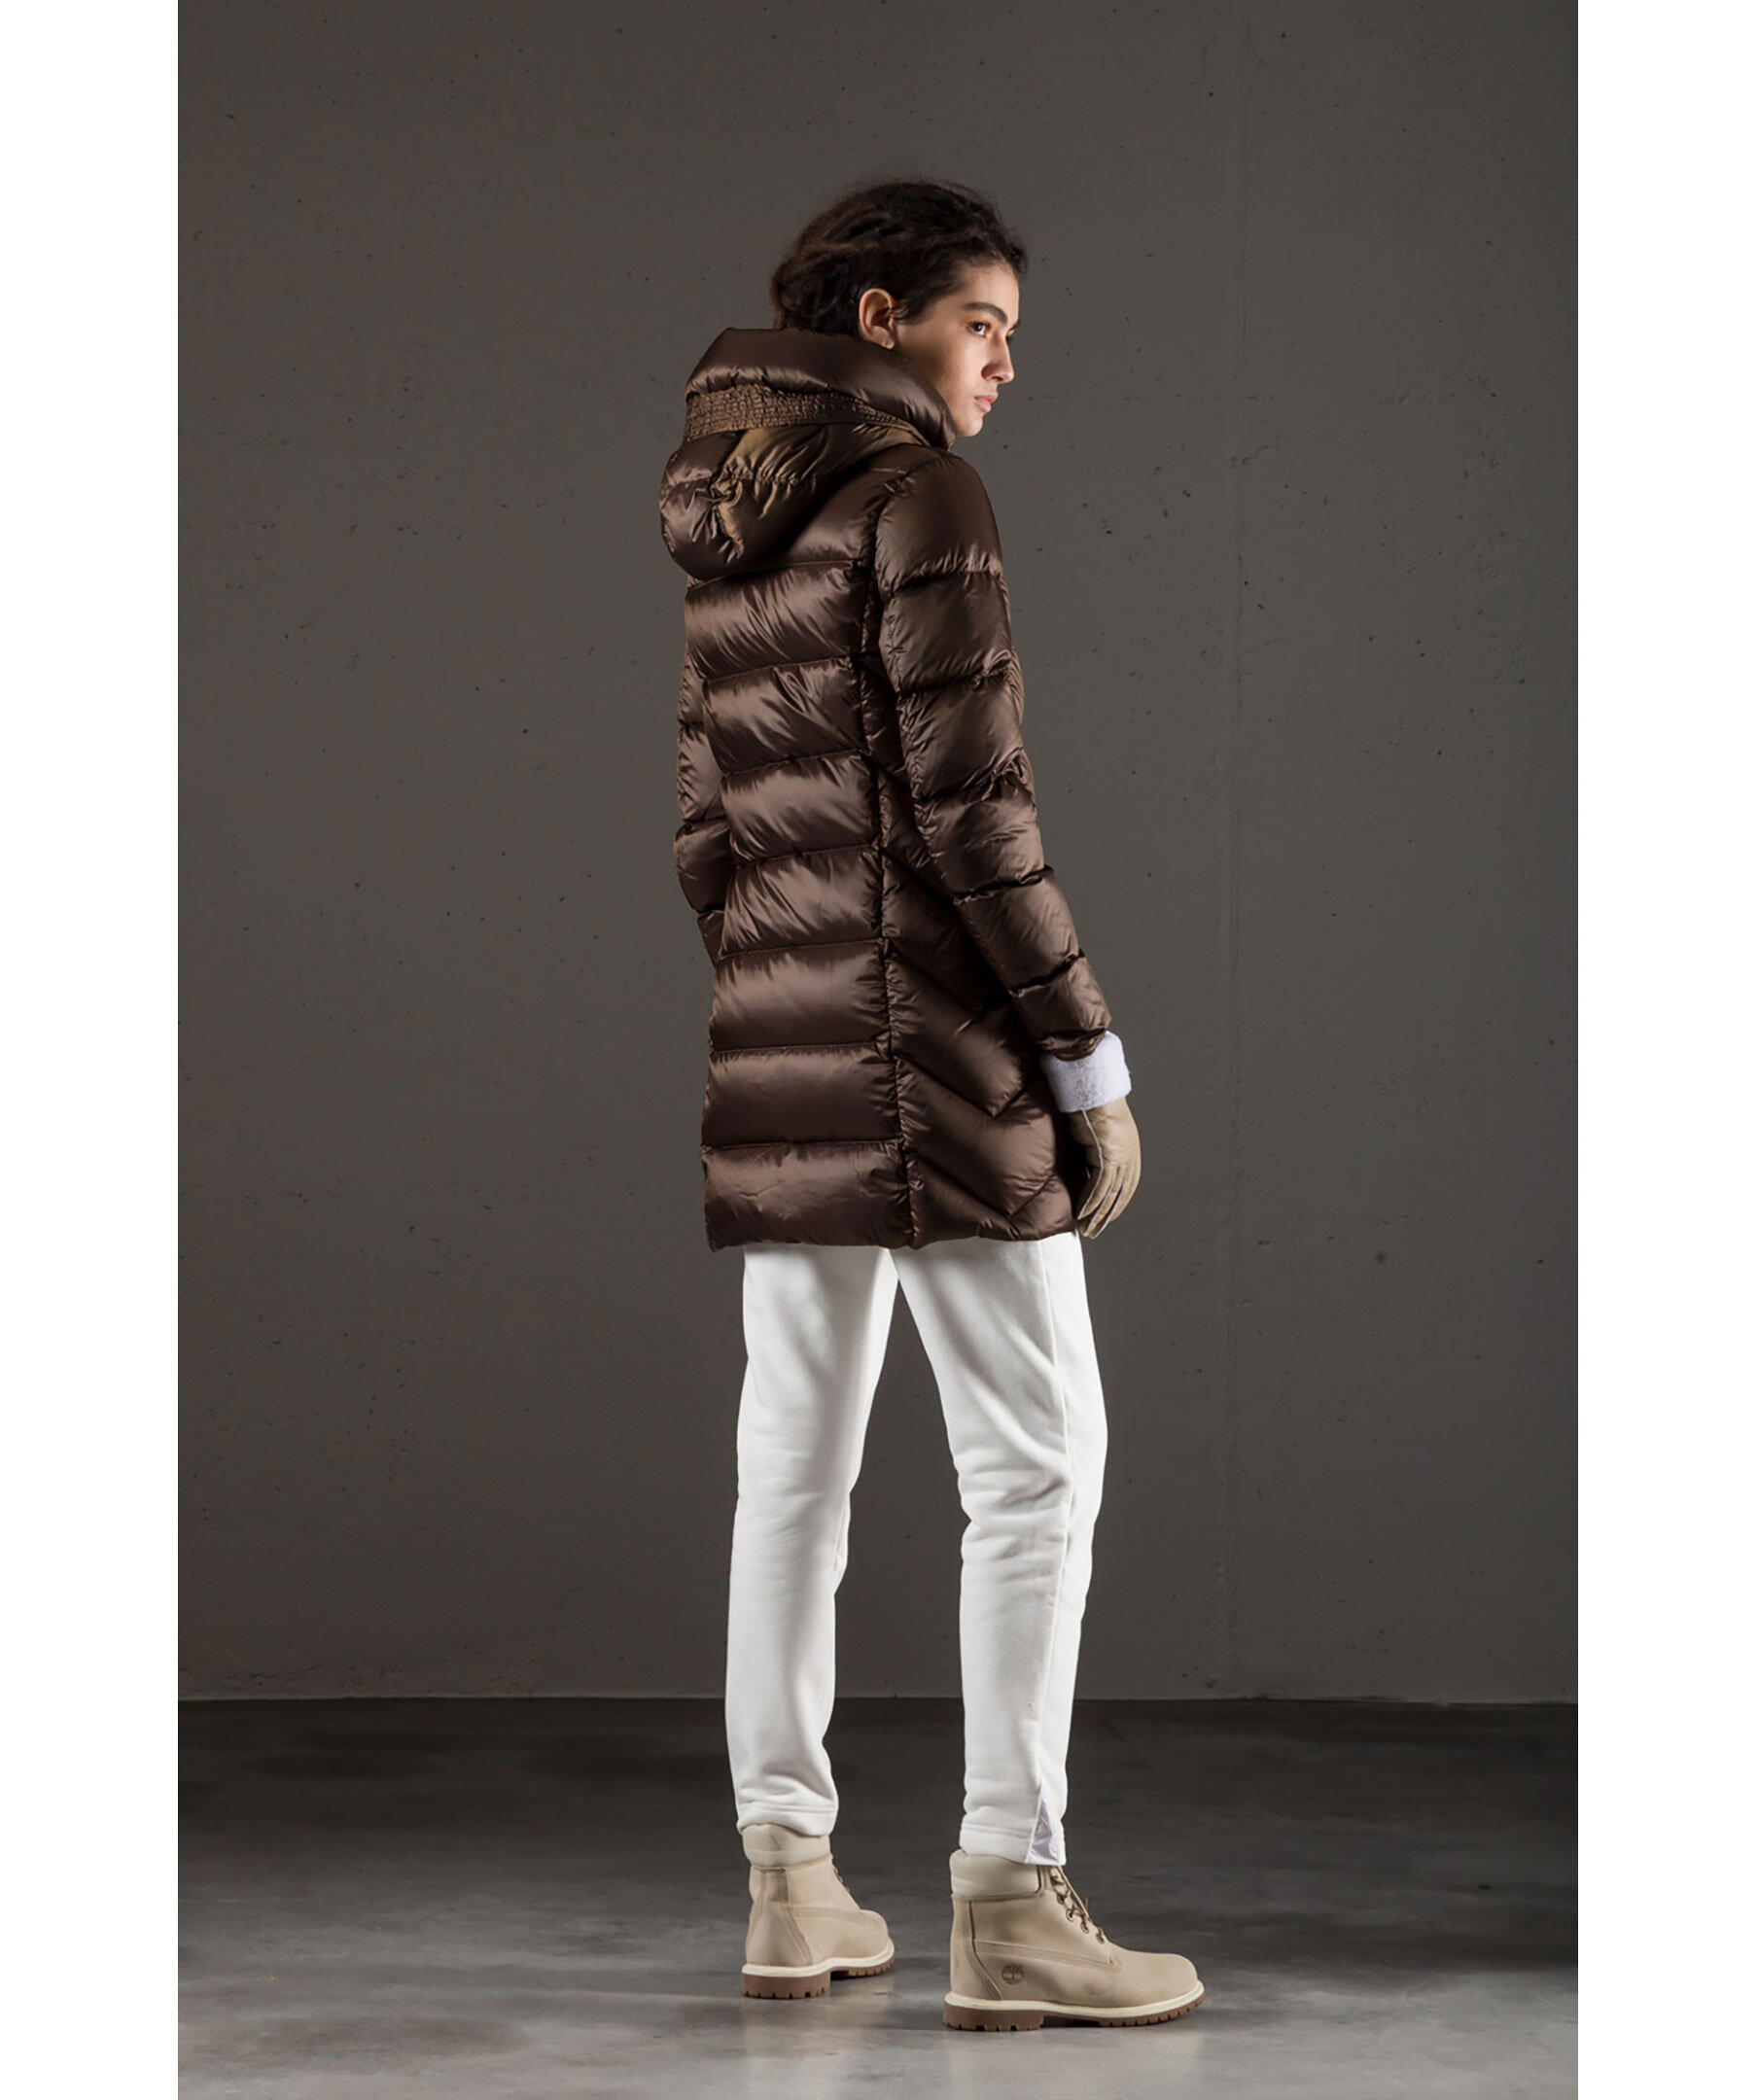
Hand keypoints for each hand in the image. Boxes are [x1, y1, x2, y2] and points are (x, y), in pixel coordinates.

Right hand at [1069, 1097, 1140, 1237]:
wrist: (1095, 1092)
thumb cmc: (1093, 1105)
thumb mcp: (1098, 1132)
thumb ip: (1095, 1148)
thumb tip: (1084, 1159)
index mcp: (1130, 1152)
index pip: (1126, 1187)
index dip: (1115, 1205)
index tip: (1104, 1216)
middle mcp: (1130, 1158)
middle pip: (1120, 1195)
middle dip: (1106, 1216)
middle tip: (1094, 1230)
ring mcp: (1121, 1159)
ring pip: (1110, 1195)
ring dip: (1097, 1214)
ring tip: (1087, 1229)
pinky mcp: (1109, 1158)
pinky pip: (1099, 1187)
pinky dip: (1090, 1202)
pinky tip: (1082, 1214)